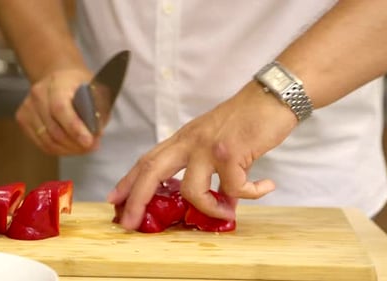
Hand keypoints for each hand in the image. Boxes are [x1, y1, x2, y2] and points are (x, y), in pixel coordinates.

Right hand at [16, 68, 99, 154]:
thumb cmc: (78, 84)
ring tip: (83, 148)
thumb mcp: (94, 89)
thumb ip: (97, 110)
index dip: (75, 129)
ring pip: (47, 140)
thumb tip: (96, 133)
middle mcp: (38, 94)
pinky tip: (70, 147)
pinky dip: (57, 149)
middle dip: (76, 144)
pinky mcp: (23, 119)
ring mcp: (28, 107)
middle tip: (92, 147)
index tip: (88, 142)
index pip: (61, 109)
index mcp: (57, 83)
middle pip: (54, 130)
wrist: (58, 77)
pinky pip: (41, 143)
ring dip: (68, 149)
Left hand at [108, 81, 297, 229]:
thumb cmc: (247, 118)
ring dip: (209, 209)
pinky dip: (253, 193)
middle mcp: (190, 141)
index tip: (114, 199)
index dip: (128, 180)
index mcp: (184, 138)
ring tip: (228, 212)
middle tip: (128, 223)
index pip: (148, 159)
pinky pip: (235, 189)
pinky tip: (266, 185)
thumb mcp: (216, 138)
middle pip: (151, 171)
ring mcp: (208, 147)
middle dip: (136, 200)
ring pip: (191, 190)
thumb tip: (219, 200)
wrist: (273, 96)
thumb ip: (209, 167)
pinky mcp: (231, 153)